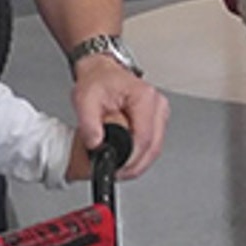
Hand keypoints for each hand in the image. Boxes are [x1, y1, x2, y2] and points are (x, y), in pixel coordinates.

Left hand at [71, 59, 168, 179]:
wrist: (102, 72)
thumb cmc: (97, 81)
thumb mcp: (84, 99)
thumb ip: (89, 123)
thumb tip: (96, 144)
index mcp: (144, 97)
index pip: (144, 137)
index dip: (131, 158)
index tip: (118, 168)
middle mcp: (157, 104)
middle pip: (154, 146)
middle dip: (135, 165)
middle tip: (118, 173)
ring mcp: (160, 112)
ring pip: (156, 148)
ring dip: (139, 162)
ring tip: (120, 167)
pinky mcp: (157, 119)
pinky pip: (153, 143)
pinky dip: (141, 154)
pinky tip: (128, 158)